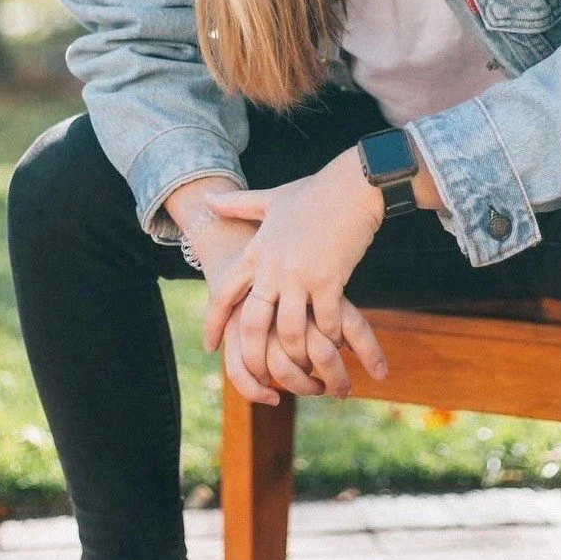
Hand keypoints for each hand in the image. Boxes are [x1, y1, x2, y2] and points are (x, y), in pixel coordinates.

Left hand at [200, 152, 387, 385]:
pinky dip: (327, 336)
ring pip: (289, 330)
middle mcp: (273, 266)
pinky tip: (332, 342)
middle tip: (257, 374)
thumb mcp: (271, 198)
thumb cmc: (314, 191)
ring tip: (301, 365)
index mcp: (257, 250)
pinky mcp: (330, 279)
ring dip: (294, 353)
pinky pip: (324, 320)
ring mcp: (301, 275)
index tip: (209, 346)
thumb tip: (208, 199)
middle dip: (252, 355)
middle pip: (253, 323)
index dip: (212, 322)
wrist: (353, 185)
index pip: (224, 292)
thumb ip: (238, 204)